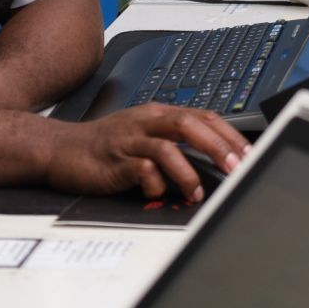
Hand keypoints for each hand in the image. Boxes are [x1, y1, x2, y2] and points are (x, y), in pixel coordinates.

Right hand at [47, 105, 251, 201]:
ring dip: (188, 171)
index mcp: (159, 114)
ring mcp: (130, 140)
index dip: (229, 134)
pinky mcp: (114, 161)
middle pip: (190, 125)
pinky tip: (159, 193)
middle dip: (218, 147)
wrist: (60, 149)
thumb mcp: (144, 135)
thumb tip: (214, 161)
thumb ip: (175, 143)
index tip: (248, 154)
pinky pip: (141, 169)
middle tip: (236, 168)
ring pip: (168, 146)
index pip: (204, 117)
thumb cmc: (106, 146)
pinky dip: (155, 183)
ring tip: (196, 192)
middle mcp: (147, 122)